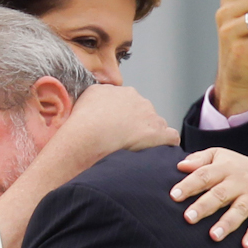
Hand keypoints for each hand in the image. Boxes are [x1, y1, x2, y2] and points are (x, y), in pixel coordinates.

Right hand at [64, 84, 178, 158]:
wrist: (86, 140)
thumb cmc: (76, 130)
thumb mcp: (76, 106)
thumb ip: (87, 104)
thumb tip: (88, 110)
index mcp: (113, 91)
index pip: (125, 103)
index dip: (122, 120)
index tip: (115, 132)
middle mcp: (133, 98)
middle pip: (142, 112)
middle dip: (137, 127)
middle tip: (126, 144)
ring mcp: (148, 114)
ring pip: (157, 125)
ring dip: (151, 137)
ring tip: (138, 153)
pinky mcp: (159, 132)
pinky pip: (171, 138)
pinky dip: (166, 147)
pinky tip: (156, 156)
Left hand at [172, 148, 247, 247]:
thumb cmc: (237, 169)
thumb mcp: (220, 156)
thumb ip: (200, 159)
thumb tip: (180, 165)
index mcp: (225, 168)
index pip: (204, 175)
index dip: (189, 185)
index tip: (174, 196)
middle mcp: (240, 182)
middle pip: (220, 194)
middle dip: (204, 206)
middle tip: (188, 218)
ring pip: (239, 211)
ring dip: (226, 224)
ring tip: (213, 236)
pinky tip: (245, 246)